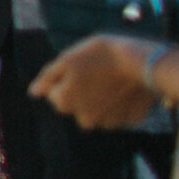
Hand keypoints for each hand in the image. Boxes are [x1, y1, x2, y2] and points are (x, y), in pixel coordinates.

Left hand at [31, 35, 163, 129]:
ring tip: (113, 80)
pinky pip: (120, 113)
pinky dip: (121, 103)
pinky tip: (127, 88)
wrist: (145, 62)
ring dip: (102, 99)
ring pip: (99, 111)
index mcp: (65, 103)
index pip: (55, 94)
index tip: (80, 67)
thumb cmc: (102, 56)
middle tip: (97, 73)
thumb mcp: (67, 59)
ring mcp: (110, 122)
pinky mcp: (131, 120)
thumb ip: (48, 78)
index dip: (65, 79)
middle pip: (77, 105)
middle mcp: (85, 119)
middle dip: (82, 92)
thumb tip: (34, 93)